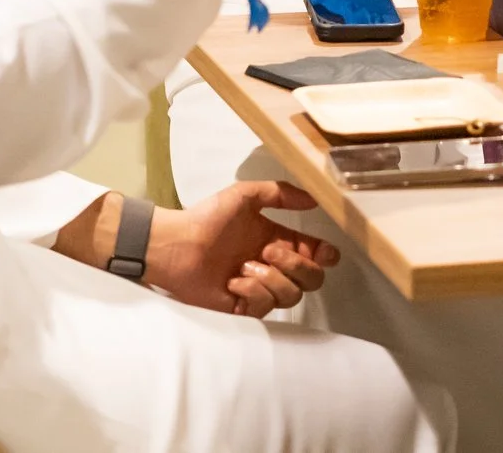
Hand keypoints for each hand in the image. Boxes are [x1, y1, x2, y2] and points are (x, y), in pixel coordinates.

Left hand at [145, 181, 339, 317]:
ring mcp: (260, 289)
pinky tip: (233, 282)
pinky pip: (265, 307)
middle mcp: (274, 267)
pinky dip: (253, 292)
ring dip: (271, 279)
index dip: (326, 256)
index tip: (325, 253)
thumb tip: (315, 201)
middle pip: (312, 279)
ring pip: (291, 295)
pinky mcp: (244, 307)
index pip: (316, 254)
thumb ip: (281, 194)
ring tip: (243, 266)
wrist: (176, 245)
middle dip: (297, 266)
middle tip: (268, 252)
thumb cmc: (208, 218)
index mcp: (278, 241)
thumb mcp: (245, 195)